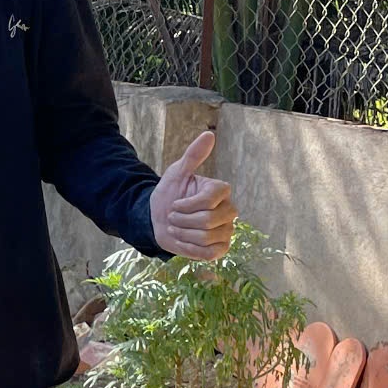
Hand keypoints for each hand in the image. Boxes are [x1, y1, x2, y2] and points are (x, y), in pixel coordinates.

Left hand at [150, 129, 235, 259]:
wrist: (158, 218)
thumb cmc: (169, 194)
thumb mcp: (177, 172)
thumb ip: (193, 155)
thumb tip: (209, 134)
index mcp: (221, 191)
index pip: (209, 199)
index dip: (186, 204)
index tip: (175, 203)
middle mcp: (229, 210)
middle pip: (207, 220)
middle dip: (181, 220)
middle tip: (173, 216)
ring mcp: (227, 231)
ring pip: (205, 237)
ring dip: (182, 233)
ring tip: (176, 227)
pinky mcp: (221, 249)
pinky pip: (208, 253)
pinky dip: (189, 247)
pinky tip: (182, 239)